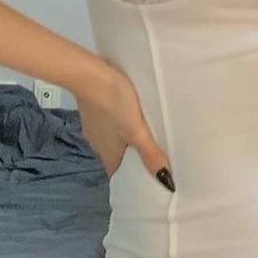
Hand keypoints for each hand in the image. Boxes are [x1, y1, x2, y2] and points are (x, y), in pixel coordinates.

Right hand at [76, 63, 175, 190]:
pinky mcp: (95, 112)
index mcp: (108, 155)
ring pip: (115, 141)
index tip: (150, 178)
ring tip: (150, 139)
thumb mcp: (137, 130)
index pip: (119, 175)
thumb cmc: (115, 104)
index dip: (133, 178)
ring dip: (129, 142)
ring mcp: (95, 129)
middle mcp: (98, 146)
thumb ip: (150, 153)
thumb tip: (167, 182)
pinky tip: (133, 120)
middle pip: (118, 158)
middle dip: (134, 159)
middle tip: (156, 157)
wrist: (90, 74)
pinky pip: (111, 126)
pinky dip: (122, 127)